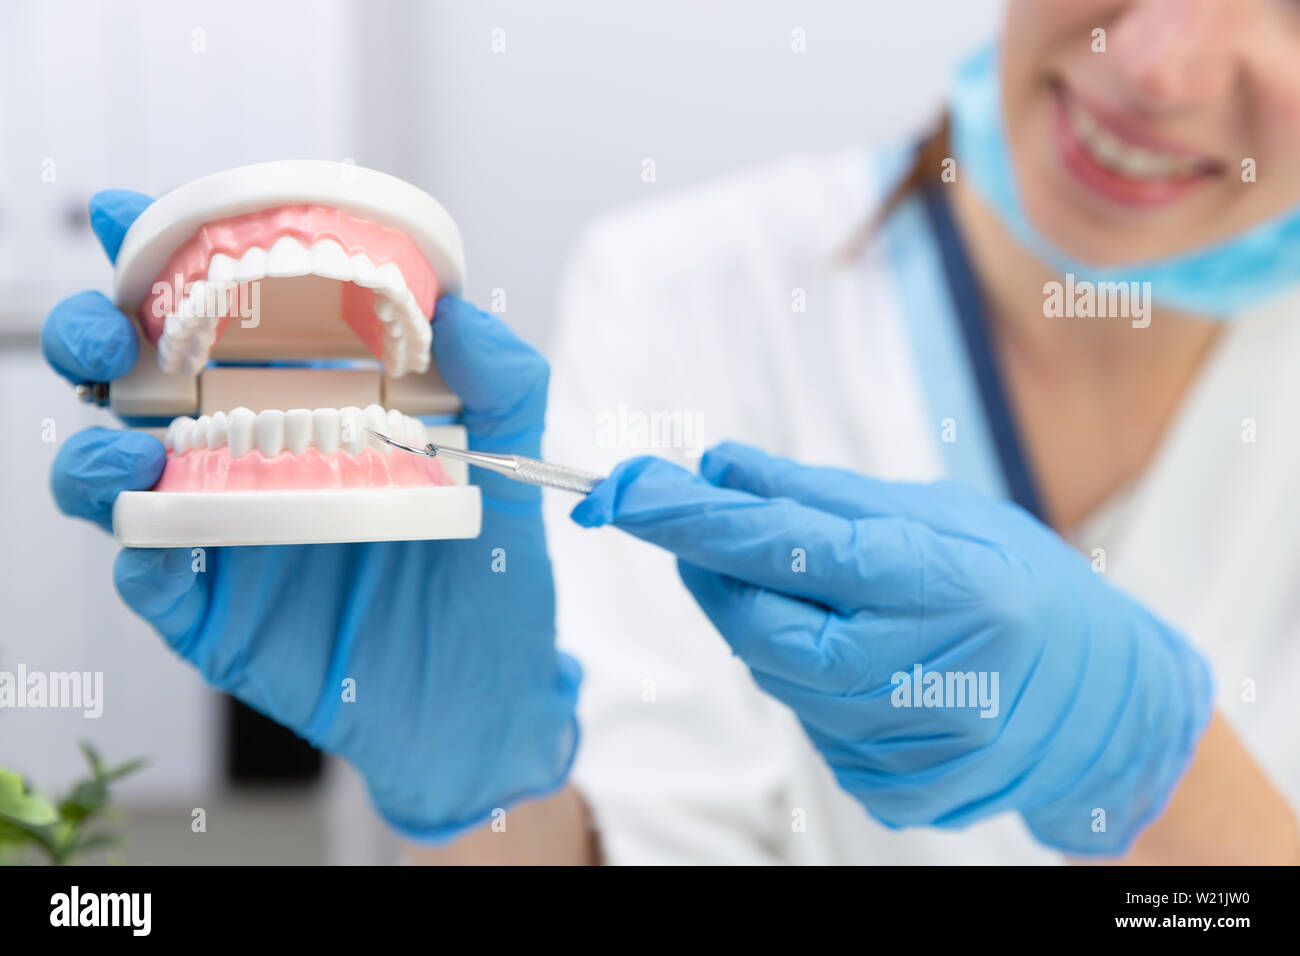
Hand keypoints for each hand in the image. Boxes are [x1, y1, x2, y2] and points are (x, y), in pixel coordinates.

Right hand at [45, 192, 579, 841]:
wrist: (490, 693)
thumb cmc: (491, 568)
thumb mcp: (512, 464)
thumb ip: (503, 381)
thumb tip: (460, 308)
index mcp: (302, 402)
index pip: (218, 317)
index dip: (159, 261)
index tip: (122, 214)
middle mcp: (244, 457)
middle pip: (135, 383)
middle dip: (94, 340)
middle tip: (106, 333)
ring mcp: (222, 536)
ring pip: (114, 480)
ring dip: (97, 456)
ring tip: (127, 455)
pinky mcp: (214, 616)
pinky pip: (151, 579)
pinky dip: (140, 554)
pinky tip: (157, 540)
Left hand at [572, 442, 1212, 854]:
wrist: (1109, 706)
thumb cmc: (1024, 587)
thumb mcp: (941, 514)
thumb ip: (823, 498)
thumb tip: (721, 470)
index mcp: (944, 585)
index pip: (787, 549)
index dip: (695, 520)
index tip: (627, 489)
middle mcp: (928, 676)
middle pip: (761, 628)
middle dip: (717, 574)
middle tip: (699, 529)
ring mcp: (913, 747)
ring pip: (780, 677)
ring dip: (773, 624)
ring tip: (832, 597)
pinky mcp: (900, 791)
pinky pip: (815, 724)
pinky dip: (815, 680)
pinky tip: (868, 660)